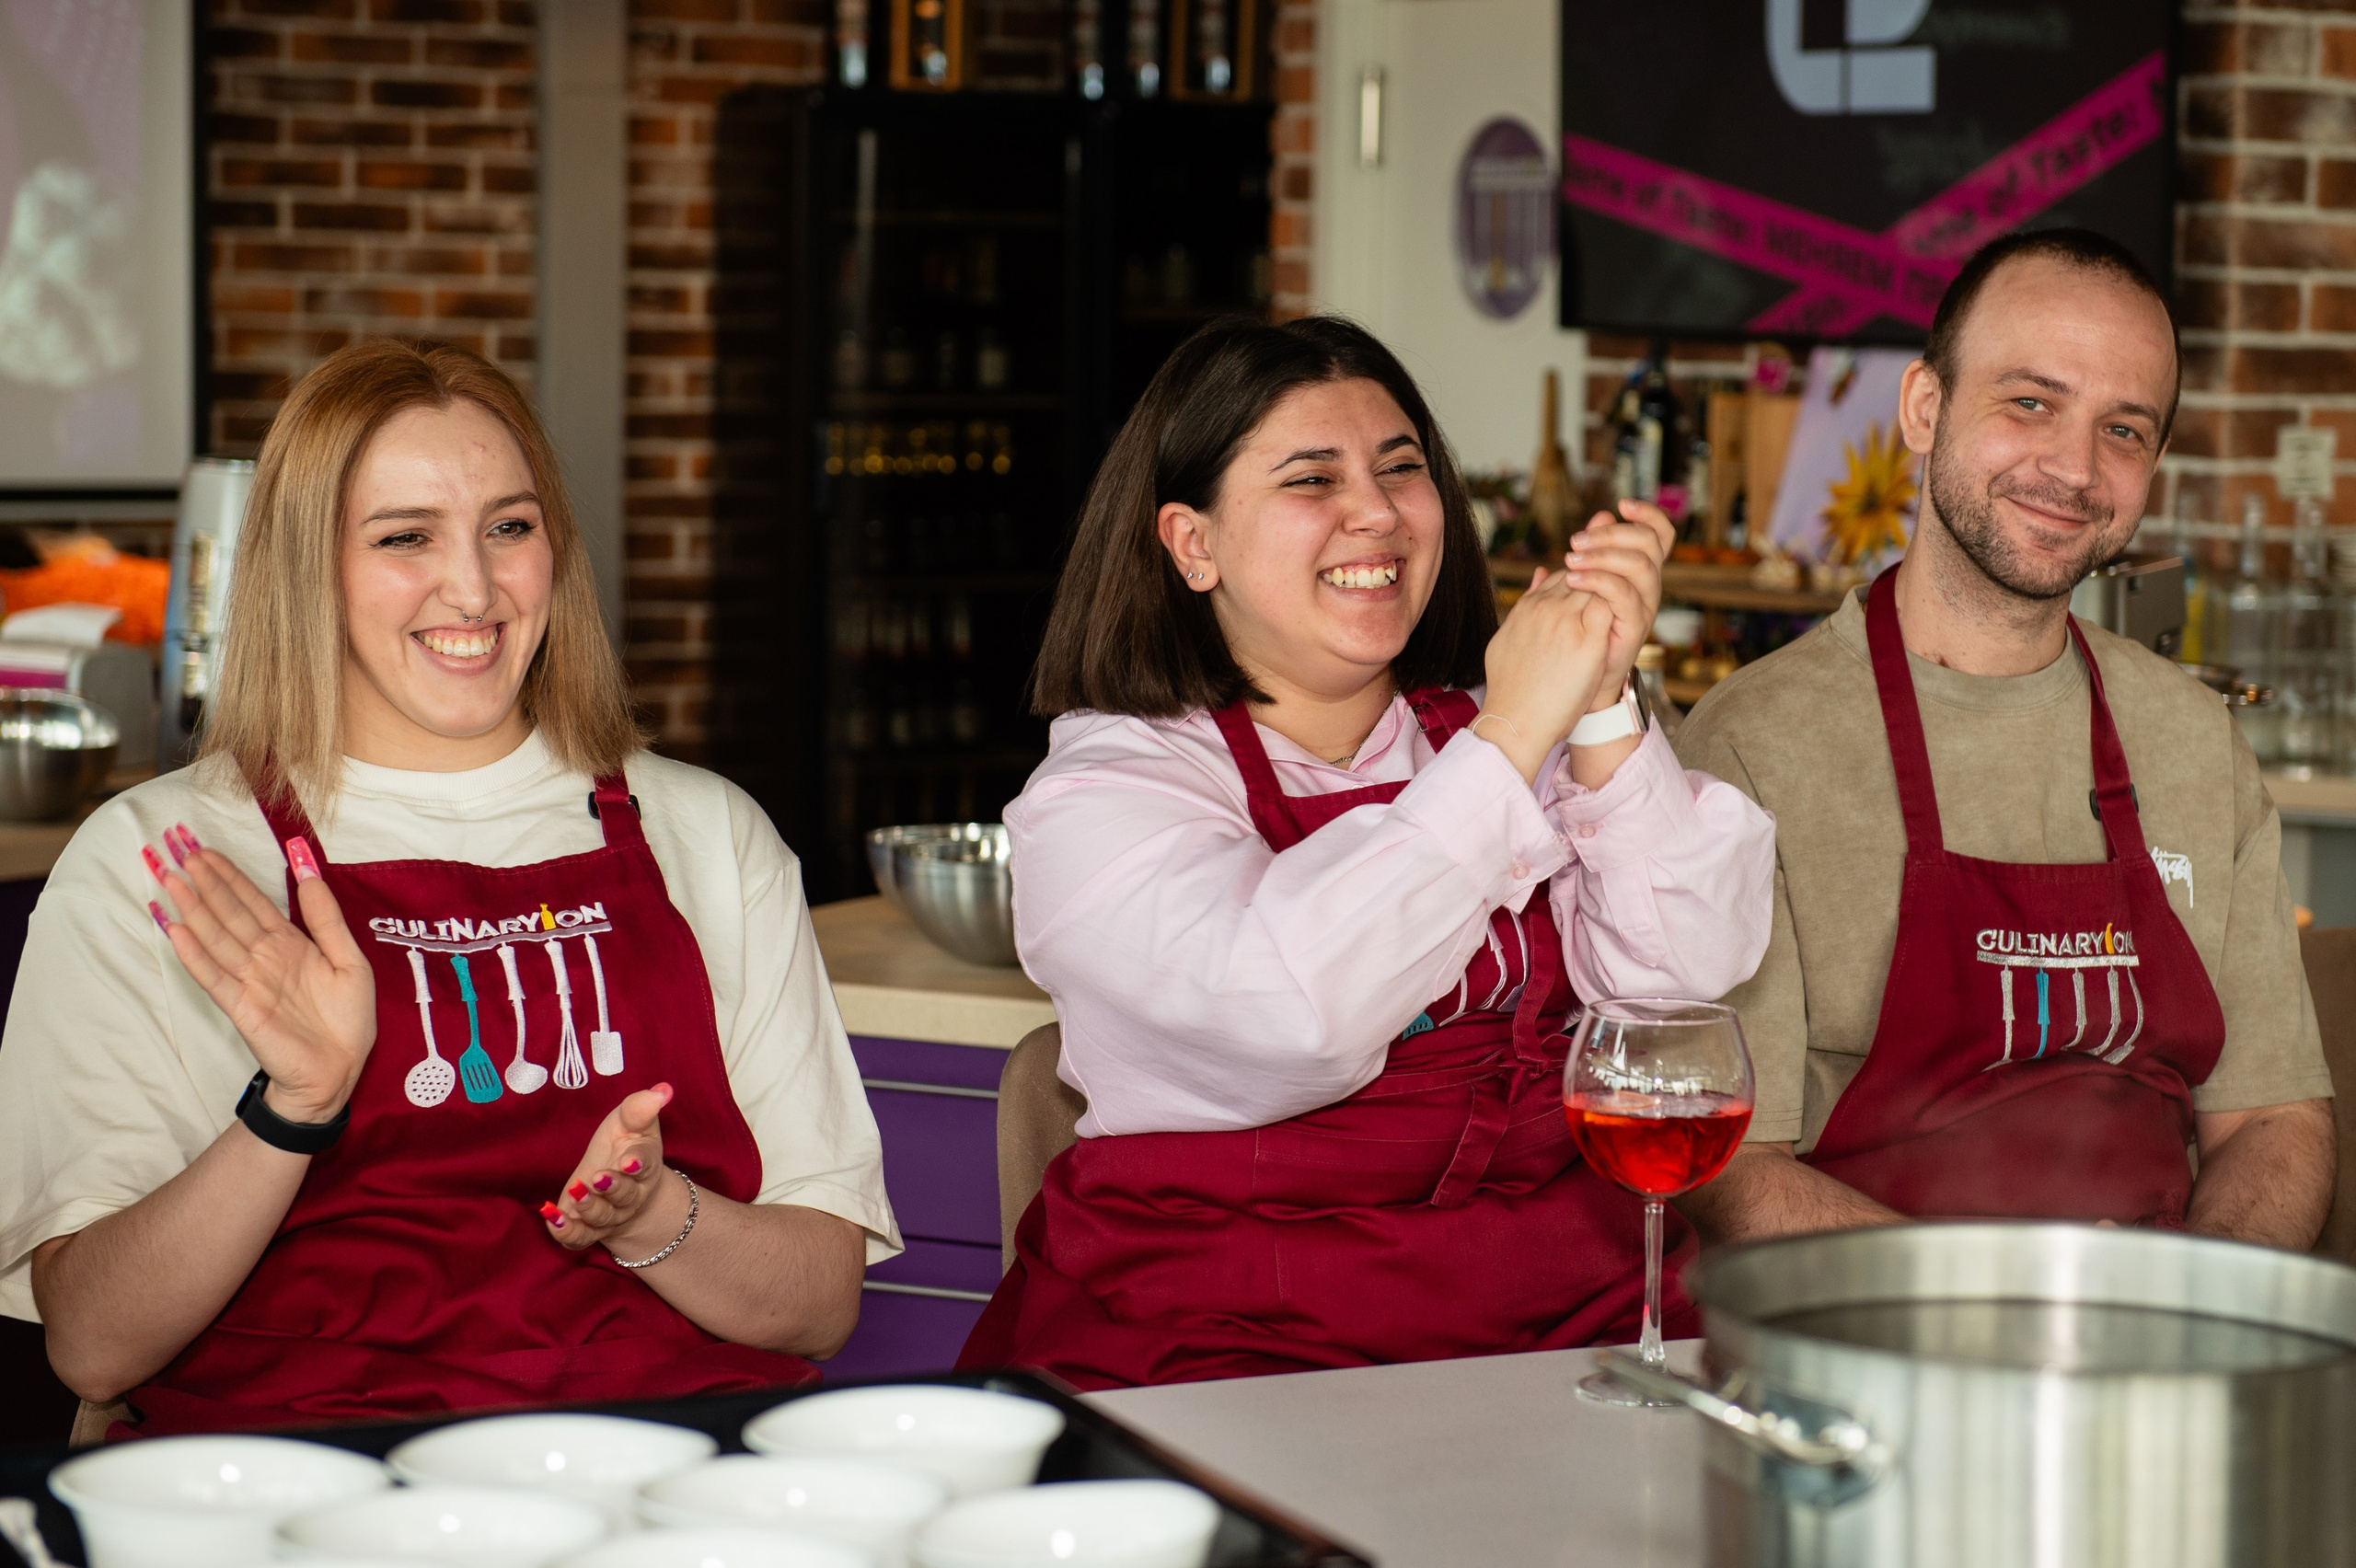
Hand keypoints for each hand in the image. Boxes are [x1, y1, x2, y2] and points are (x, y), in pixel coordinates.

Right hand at [152, 828, 374, 1122]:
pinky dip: (194, 954)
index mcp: (290, 944)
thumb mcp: (349, 960)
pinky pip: (214, 976)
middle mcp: (264, 957)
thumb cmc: (347, 1019)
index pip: (253, 902)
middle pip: (228, 912)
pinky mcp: (241, 1007)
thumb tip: (309, 871)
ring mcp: (250, 980)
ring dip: (192, 907)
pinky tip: (176, 929)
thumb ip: (326, 918)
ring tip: (169, 877)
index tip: (205, 849)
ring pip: (216, 936)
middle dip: (204, 881)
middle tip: (176, 848)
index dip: (230, 875)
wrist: (338, 1070)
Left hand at [540, 1083, 681, 1257]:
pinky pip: (578, 1238)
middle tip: (598, 1177)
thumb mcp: (630, 1122)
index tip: (628, 1161)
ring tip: (576, 1191)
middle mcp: (630, 1195)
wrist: (620, 1184)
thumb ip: (640, 1108)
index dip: (638, 1164)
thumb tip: (662, 1090)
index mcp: (644, 1166)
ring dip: (590, 1207)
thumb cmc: (624, 1145)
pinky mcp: (587, 1229)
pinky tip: (552, 1215)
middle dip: (613, 1188)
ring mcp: (609, 1215)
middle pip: (625, 1196)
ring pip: (603, 1217)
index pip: (645, 1164)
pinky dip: (566, 1231)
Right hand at [1477, 565, 1615, 782]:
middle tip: (1616, 600)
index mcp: (1528, 607)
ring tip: (1624, 611)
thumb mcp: (1506, 637)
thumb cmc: (1509, 689)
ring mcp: (1567, 622)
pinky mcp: (1588, 641)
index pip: (1562, 574)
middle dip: (1602, 581)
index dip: (1581, 582)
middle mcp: (1547, 608)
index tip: (1592, 599)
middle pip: (1584, 574)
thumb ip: (1524, 604)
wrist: (1514, 721)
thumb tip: (1537, 575)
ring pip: (1600, 584)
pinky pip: (1613, 606)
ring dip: (1615, 592)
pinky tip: (1627, 623)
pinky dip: (1622, 607)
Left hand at [1557, 499, 1674, 711]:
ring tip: (1570, 560)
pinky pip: (1625, 594)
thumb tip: (1599, 516)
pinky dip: (1598, 581)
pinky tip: (1572, 580)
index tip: (1620, 504)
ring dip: (1603, 555)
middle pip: (1649, 542)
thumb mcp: (1584, 583)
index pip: (1660, 533)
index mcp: (1639, 571)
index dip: (1648, 514)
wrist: (1580, 680)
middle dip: (1612, 533)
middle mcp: (1648, 585)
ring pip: (1640, 565)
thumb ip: (1592, 552)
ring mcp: (1644, 606)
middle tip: (1576, 541)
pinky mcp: (1634, 627)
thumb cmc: (1581, 631)